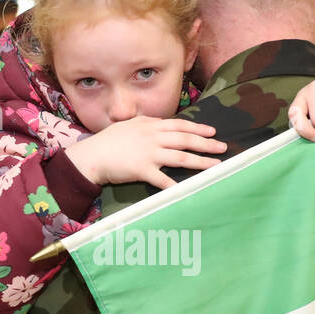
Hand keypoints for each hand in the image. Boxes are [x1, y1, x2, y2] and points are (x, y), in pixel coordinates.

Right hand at [64, 117, 223, 189]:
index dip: (198, 128)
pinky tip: (191, 189)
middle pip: (186, 140)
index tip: (213, 132)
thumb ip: (147, 124)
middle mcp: (153, 137)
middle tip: (223, 147)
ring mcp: (149, 154)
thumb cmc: (108, 141)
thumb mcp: (129, 125)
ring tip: (216, 166)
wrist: (91, 156)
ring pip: (181, 157)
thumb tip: (162, 124)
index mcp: (150, 126)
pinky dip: (177, 185)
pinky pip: (163, 179)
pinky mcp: (142, 170)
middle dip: (207, 144)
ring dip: (201, 162)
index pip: (180, 125)